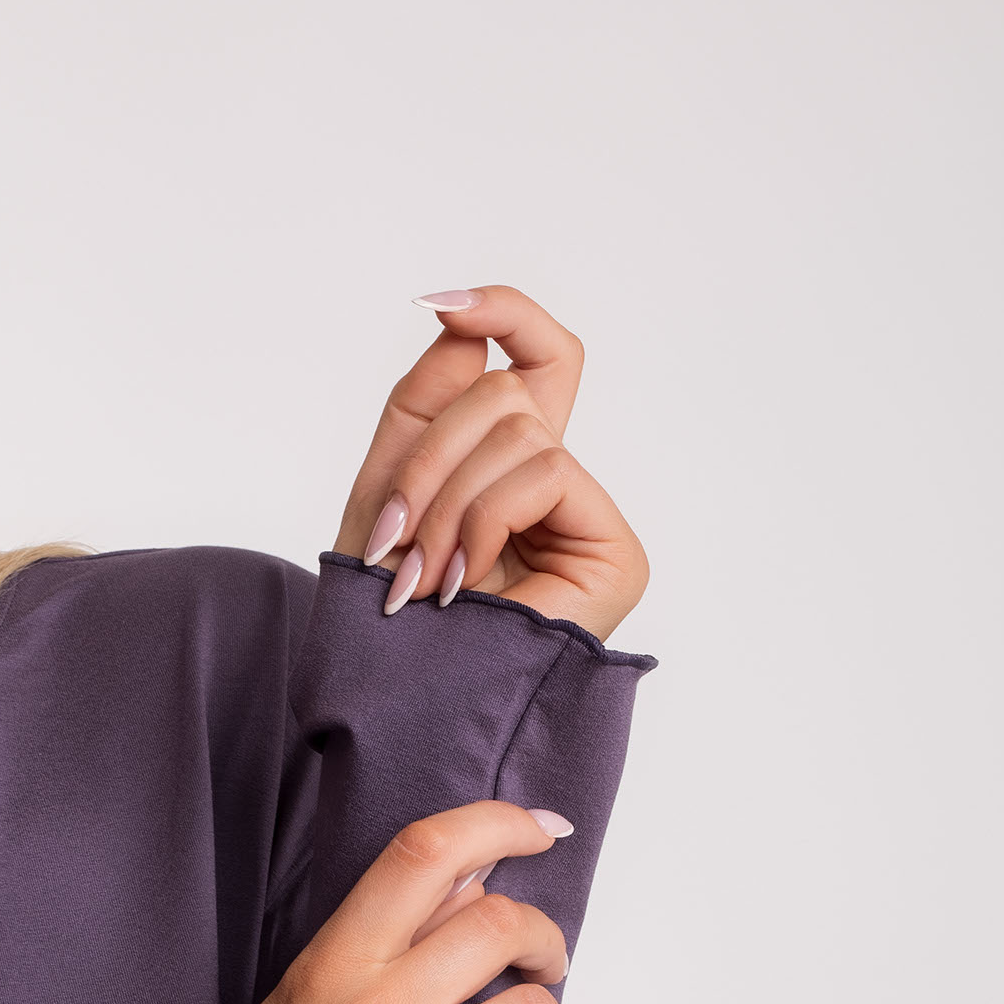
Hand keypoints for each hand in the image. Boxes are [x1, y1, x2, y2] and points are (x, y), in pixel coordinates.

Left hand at [332, 284, 648, 641]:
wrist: (393, 701)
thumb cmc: (386, 612)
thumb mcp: (388, 482)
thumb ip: (424, 399)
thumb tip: (460, 323)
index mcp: (508, 460)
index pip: (537, 354)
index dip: (502, 310)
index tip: (436, 301)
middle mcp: (559, 484)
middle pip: (508, 389)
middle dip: (429, 456)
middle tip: (393, 535)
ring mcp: (591, 517)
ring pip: (521, 427)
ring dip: (446, 499)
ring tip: (419, 575)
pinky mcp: (617, 553)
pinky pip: (547, 471)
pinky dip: (484, 519)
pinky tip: (461, 584)